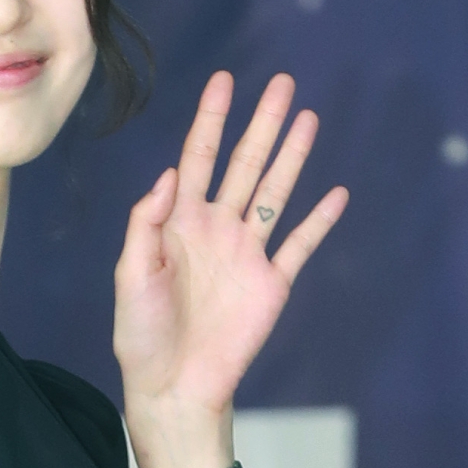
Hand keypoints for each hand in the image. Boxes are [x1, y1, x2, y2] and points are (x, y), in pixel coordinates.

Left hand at [113, 71, 348, 417]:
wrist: (173, 385)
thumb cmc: (141, 334)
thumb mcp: (130, 275)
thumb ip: (146, 224)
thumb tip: (168, 175)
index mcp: (178, 223)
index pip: (197, 158)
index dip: (210, 120)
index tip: (223, 81)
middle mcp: (216, 229)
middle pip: (244, 164)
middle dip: (261, 124)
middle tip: (280, 83)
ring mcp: (247, 253)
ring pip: (275, 192)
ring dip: (292, 156)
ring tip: (308, 117)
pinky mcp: (272, 283)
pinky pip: (299, 244)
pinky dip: (319, 221)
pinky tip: (336, 193)